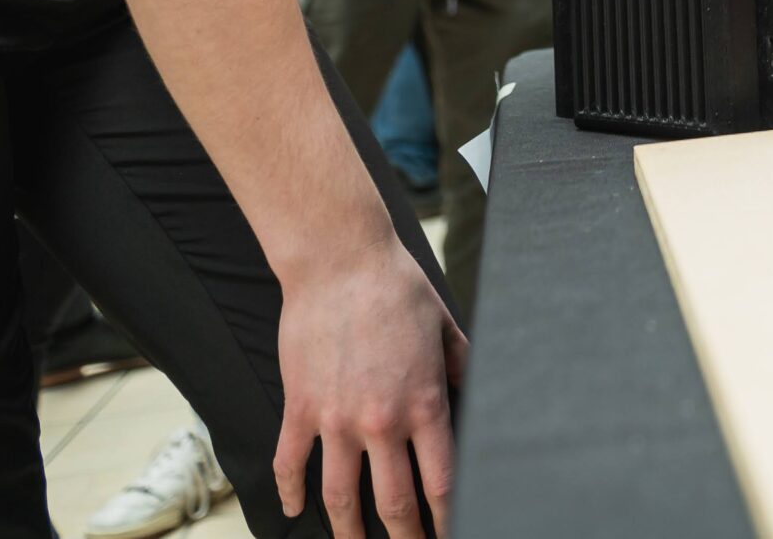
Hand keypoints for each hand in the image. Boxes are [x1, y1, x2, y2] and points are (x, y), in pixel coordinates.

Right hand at [273, 236, 467, 538]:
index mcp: (424, 404)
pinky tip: (295, 511)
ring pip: (340, 497)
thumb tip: (481, 396)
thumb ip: (463, 371)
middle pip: (393, 504)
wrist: (339, 261)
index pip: (441, 483)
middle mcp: (380, 421)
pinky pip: (291, 463)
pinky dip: (291, 492)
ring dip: (348, 533)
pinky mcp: (300, 407)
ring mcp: (335, 418)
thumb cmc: (398, 289)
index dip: (448, 520)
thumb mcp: (446, 329)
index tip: (451, 535)